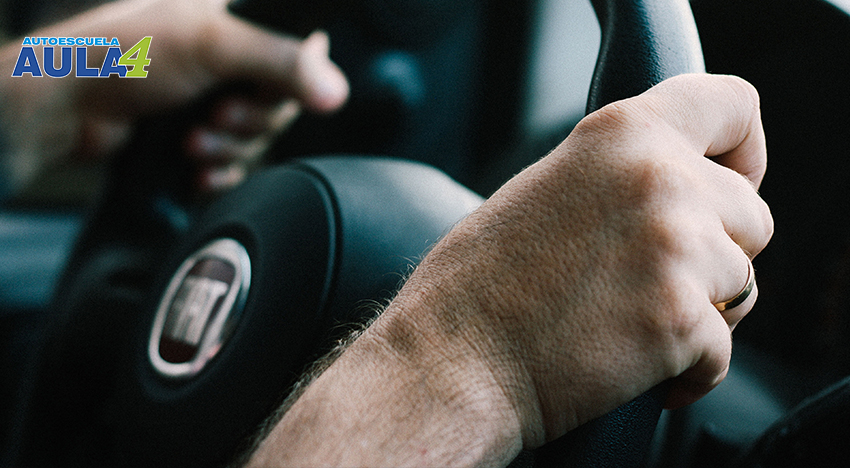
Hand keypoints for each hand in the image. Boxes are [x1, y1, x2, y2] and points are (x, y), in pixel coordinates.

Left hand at [0, 0, 348, 194]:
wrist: (69, 109)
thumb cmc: (123, 56)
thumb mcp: (211, 45)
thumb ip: (280, 61)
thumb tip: (336, 89)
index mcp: (237, 20)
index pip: (301, 50)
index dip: (292, 79)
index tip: (265, 89)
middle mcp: (229, 59)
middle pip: (282, 103)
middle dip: (250, 121)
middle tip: (218, 114)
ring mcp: (213, 98)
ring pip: (258, 139)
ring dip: (229, 149)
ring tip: (193, 141)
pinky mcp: (200, 136)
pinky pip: (236, 165)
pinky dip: (220, 172)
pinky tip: (197, 169)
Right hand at [247, 74, 772, 466]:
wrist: (450, 360)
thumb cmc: (480, 283)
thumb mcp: (548, 187)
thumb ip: (620, 176)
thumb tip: (677, 195)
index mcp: (621, 134)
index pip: (733, 106)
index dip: (742, 151)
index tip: (730, 183)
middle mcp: (659, 180)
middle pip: (751, 214)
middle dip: (717, 251)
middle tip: (659, 279)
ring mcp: (675, 250)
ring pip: (743, 284)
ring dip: (704, 309)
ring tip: (636, 322)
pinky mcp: (681, 322)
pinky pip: (723, 350)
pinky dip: (689, 367)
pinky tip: (638, 365)